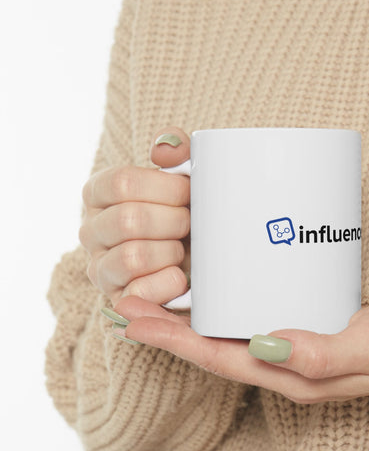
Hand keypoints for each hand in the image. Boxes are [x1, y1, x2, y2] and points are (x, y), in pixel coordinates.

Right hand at [79, 127, 190, 305]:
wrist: (195, 258)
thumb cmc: (185, 212)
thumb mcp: (183, 177)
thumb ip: (176, 151)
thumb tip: (164, 150)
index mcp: (99, 193)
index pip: (122, 183)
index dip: (166, 188)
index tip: (189, 192)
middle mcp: (91, 230)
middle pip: (129, 220)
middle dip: (174, 221)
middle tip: (191, 223)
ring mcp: (100, 268)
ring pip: (133, 257)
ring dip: (171, 252)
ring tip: (182, 249)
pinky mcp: (117, 299)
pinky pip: (139, 293)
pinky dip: (169, 283)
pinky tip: (181, 276)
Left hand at [112, 294, 368, 402]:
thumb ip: (322, 354)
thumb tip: (267, 345)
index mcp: (291, 375)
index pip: (219, 359)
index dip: (174, 341)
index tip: (134, 319)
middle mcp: (281, 362)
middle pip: (211, 346)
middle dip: (166, 328)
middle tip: (127, 301)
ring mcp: (287, 344)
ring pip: (224, 333)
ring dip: (186, 316)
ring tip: (151, 292)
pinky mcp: (298, 320)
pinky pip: (247, 317)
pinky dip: (219, 304)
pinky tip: (207, 286)